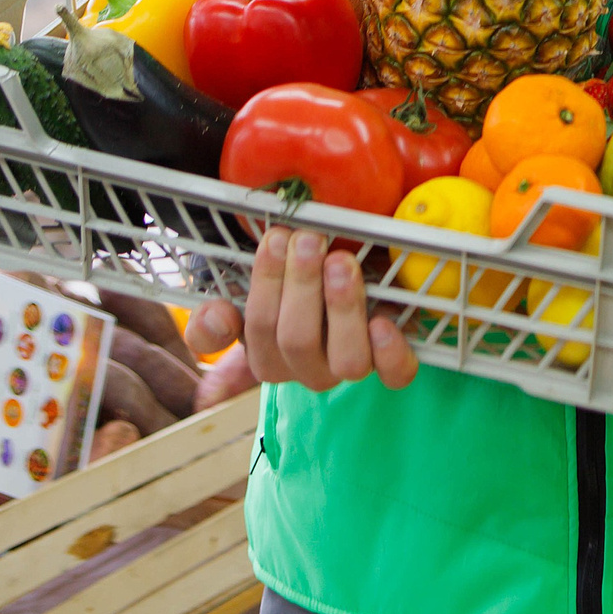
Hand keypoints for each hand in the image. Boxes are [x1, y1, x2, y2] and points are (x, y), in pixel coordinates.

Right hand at [185, 227, 417, 391]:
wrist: (350, 290)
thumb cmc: (301, 286)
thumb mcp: (259, 288)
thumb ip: (220, 314)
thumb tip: (217, 316)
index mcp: (265, 351)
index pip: (252, 330)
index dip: (259, 289)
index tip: (274, 240)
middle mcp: (304, 368)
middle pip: (295, 340)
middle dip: (301, 284)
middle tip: (309, 240)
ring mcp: (346, 369)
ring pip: (344, 359)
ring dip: (341, 307)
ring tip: (342, 262)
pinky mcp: (390, 367)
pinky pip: (394, 374)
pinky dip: (389, 351)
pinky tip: (383, 320)